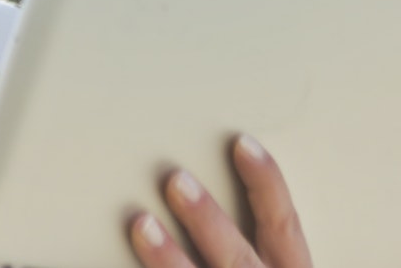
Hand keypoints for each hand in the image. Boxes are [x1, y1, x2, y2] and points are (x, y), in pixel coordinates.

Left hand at [128, 135, 310, 267]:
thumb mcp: (264, 266)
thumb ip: (241, 239)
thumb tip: (188, 184)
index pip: (283, 227)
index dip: (267, 184)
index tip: (242, 144)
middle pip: (238, 257)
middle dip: (208, 220)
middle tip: (175, 180)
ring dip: (171, 258)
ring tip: (141, 224)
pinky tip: (117, 266)